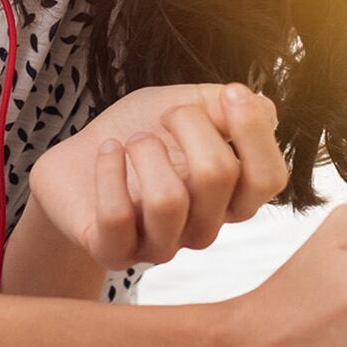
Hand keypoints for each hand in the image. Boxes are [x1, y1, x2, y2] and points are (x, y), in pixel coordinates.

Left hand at [28, 83, 291, 272]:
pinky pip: (117, 216)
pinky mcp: (114, 252)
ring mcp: (161, 246)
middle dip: (189, 125)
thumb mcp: (184, 104)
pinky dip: (109, 170)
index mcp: (231, 196)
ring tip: (132, 141)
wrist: (77, 162)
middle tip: (167, 116)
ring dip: (145, 150)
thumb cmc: (139, 132)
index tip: (230, 94)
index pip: (269, 178)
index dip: (254, 132)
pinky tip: (107, 151)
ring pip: (167, 200)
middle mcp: (204, 227)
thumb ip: (224, 105)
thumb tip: (262, 107)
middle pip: (218, 175)